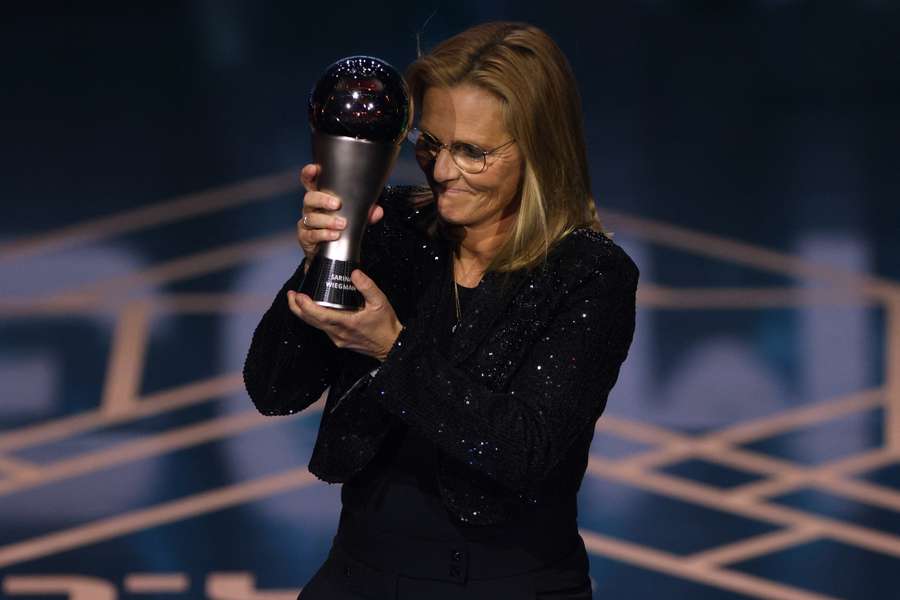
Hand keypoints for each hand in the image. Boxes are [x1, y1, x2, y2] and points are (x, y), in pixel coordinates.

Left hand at [286, 268, 402, 361]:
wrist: (391, 345)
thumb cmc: (386, 325)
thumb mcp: (381, 302)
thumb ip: (368, 287)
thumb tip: (355, 273)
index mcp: (346, 323)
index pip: (318, 315)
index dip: (304, 305)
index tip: (297, 294)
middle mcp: (338, 333)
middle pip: (310, 321)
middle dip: (297, 308)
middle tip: (291, 294)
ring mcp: (337, 338)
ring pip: (315, 325)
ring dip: (304, 313)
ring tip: (298, 300)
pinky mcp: (339, 340)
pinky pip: (323, 328)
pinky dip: (315, 318)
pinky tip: (315, 309)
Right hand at [298, 164, 384, 273]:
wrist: (331, 254)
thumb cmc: (341, 228)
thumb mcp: (355, 219)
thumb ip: (366, 214)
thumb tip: (378, 211)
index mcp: (320, 198)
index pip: (310, 182)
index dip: (309, 174)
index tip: (315, 168)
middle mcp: (310, 208)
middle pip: (309, 198)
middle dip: (322, 199)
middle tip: (337, 204)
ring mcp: (306, 223)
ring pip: (311, 217)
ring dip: (327, 220)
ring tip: (341, 224)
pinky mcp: (305, 237)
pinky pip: (312, 234)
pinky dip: (324, 234)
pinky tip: (334, 235)